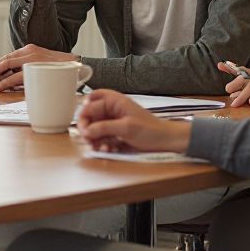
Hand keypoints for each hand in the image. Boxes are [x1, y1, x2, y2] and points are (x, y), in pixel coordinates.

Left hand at [0, 44, 75, 91]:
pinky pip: (15, 76)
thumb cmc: (62, 70)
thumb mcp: (42, 66)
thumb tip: (11, 81)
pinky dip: (3, 82)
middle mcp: (29, 52)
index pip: (7, 58)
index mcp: (29, 50)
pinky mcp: (36, 68)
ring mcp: (33, 59)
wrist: (81, 67)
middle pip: (3, 61)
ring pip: (6, 67)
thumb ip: (28, 70)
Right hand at [75, 89, 190, 153]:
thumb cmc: (150, 130)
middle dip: (89, 130)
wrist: (165, 141)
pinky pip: (102, 137)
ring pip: (95, 128)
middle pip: (90, 117)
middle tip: (90, 141)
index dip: (84, 118)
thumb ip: (104, 127)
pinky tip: (109, 149)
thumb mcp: (126, 128)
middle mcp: (111, 109)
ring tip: (102, 148)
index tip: (85, 132)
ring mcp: (113, 120)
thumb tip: (86, 130)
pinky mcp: (116, 131)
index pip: (89, 106)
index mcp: (114, 101)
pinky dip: (103, 144)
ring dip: (95, 139)